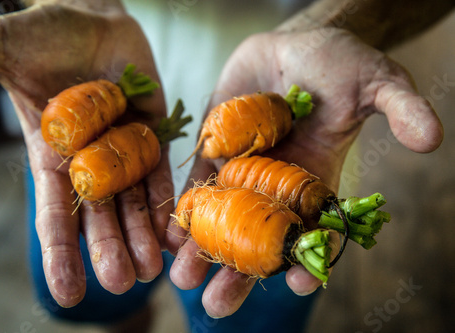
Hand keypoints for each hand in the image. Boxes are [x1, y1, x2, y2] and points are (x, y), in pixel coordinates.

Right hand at [0, 1, 170, 306]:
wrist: (92, 17)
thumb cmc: (43, 32)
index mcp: (53, 156)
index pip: (54, 213)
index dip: (59, 253)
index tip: (67, 294)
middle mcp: (90, 161)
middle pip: (101, 215)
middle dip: (110, 249)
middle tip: (122, 284)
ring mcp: (123, 149)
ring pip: (134, 202)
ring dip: (143, 236)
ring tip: (152, 270)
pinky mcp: (153, 132)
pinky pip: (160, 172)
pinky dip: (166, 201)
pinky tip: (174, 231)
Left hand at [166, 28, 442, 317]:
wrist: (291, 46)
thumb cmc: (338, 64)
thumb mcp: (375, 81)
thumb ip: (400, 107)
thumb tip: (432, 138)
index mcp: (318, 182)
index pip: (317, 232)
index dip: (312, 259)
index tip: (300, 284)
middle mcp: (278, 187)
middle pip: (260, 240)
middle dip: (239, 273)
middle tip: (216, 305)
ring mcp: (244, 173)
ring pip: (222, 221)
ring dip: (201, 251)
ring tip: (182, 279)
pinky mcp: (216, 154)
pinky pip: (199, 188)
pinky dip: (185, 211)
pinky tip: (169, 235)